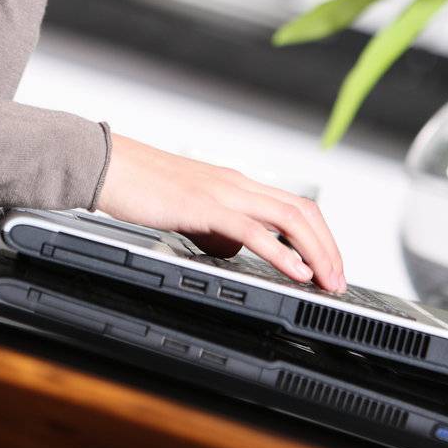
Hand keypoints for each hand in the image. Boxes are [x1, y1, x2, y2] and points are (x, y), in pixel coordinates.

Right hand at [95, 132, 346, 293]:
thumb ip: (218, 228)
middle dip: (328, 248)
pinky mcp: (206, 206)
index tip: (329, 266)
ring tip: (327, 281)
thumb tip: (236, 249)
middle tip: (338, 281)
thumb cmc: (141, 186)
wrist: (109, 165)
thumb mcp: (190, 211)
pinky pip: (254, 231)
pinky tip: (296, 272)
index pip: (294, 206)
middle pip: (302, 211)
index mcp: (236, 184)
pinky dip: (281, 253)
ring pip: (289, 218)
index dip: (320, 236)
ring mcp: (224, 193)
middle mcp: (238, 184)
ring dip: (316, 252)